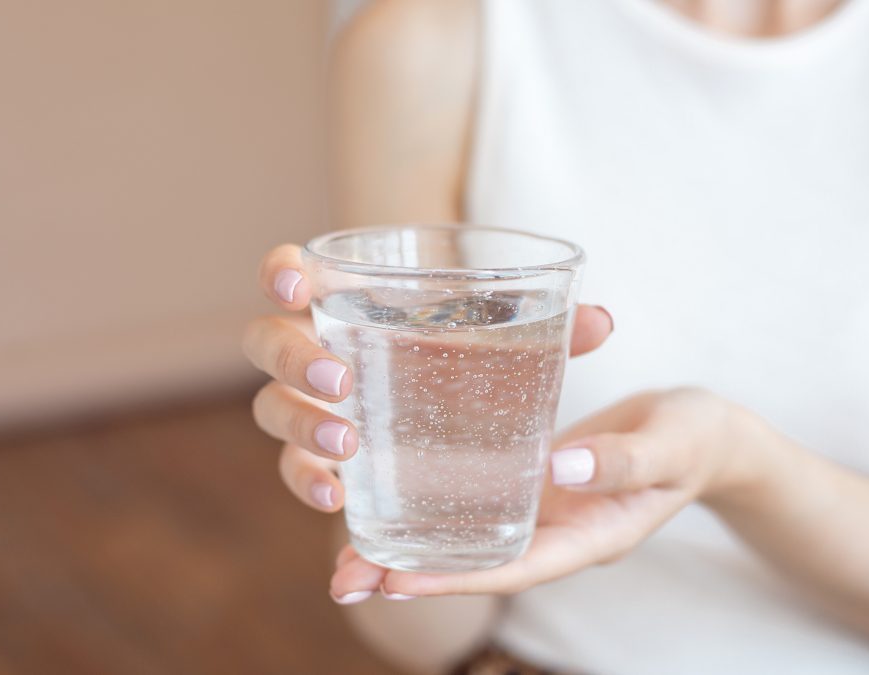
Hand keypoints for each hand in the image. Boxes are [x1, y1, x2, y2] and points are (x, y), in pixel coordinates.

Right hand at [242, 242, 614, 514]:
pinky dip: (307, 482)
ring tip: (347, 442)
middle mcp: (316, 352)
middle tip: (341, 378)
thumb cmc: (468, 368)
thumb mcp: (506, 348)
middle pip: (267, 342)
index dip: (281, 270)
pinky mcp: (319, 460)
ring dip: (299, 424)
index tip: (297, 282)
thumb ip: (548, 332)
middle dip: (292, 357)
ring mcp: (310, 408)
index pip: (292, 273)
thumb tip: (602, 320)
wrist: (455, 432)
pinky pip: (294, 469)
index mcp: (350, 304)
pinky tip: (337, 498)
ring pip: (271, 409)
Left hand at [330, 387, 745, 600]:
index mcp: (591, 535)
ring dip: (411, 548)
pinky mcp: (533, 483)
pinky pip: (479, 504)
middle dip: (410, 576)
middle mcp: (558, 532)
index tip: (393, 584)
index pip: (514, 569)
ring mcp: (543, 513)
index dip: (453, 580)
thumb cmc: (695, 436)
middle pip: (477, 566)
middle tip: (341, 579)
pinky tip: (391, 501)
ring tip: (344, 555)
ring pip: (469, 540)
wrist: (706, 433)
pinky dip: (436, 509)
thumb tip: (558, 470)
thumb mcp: (670, 443)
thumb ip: (622, 460)